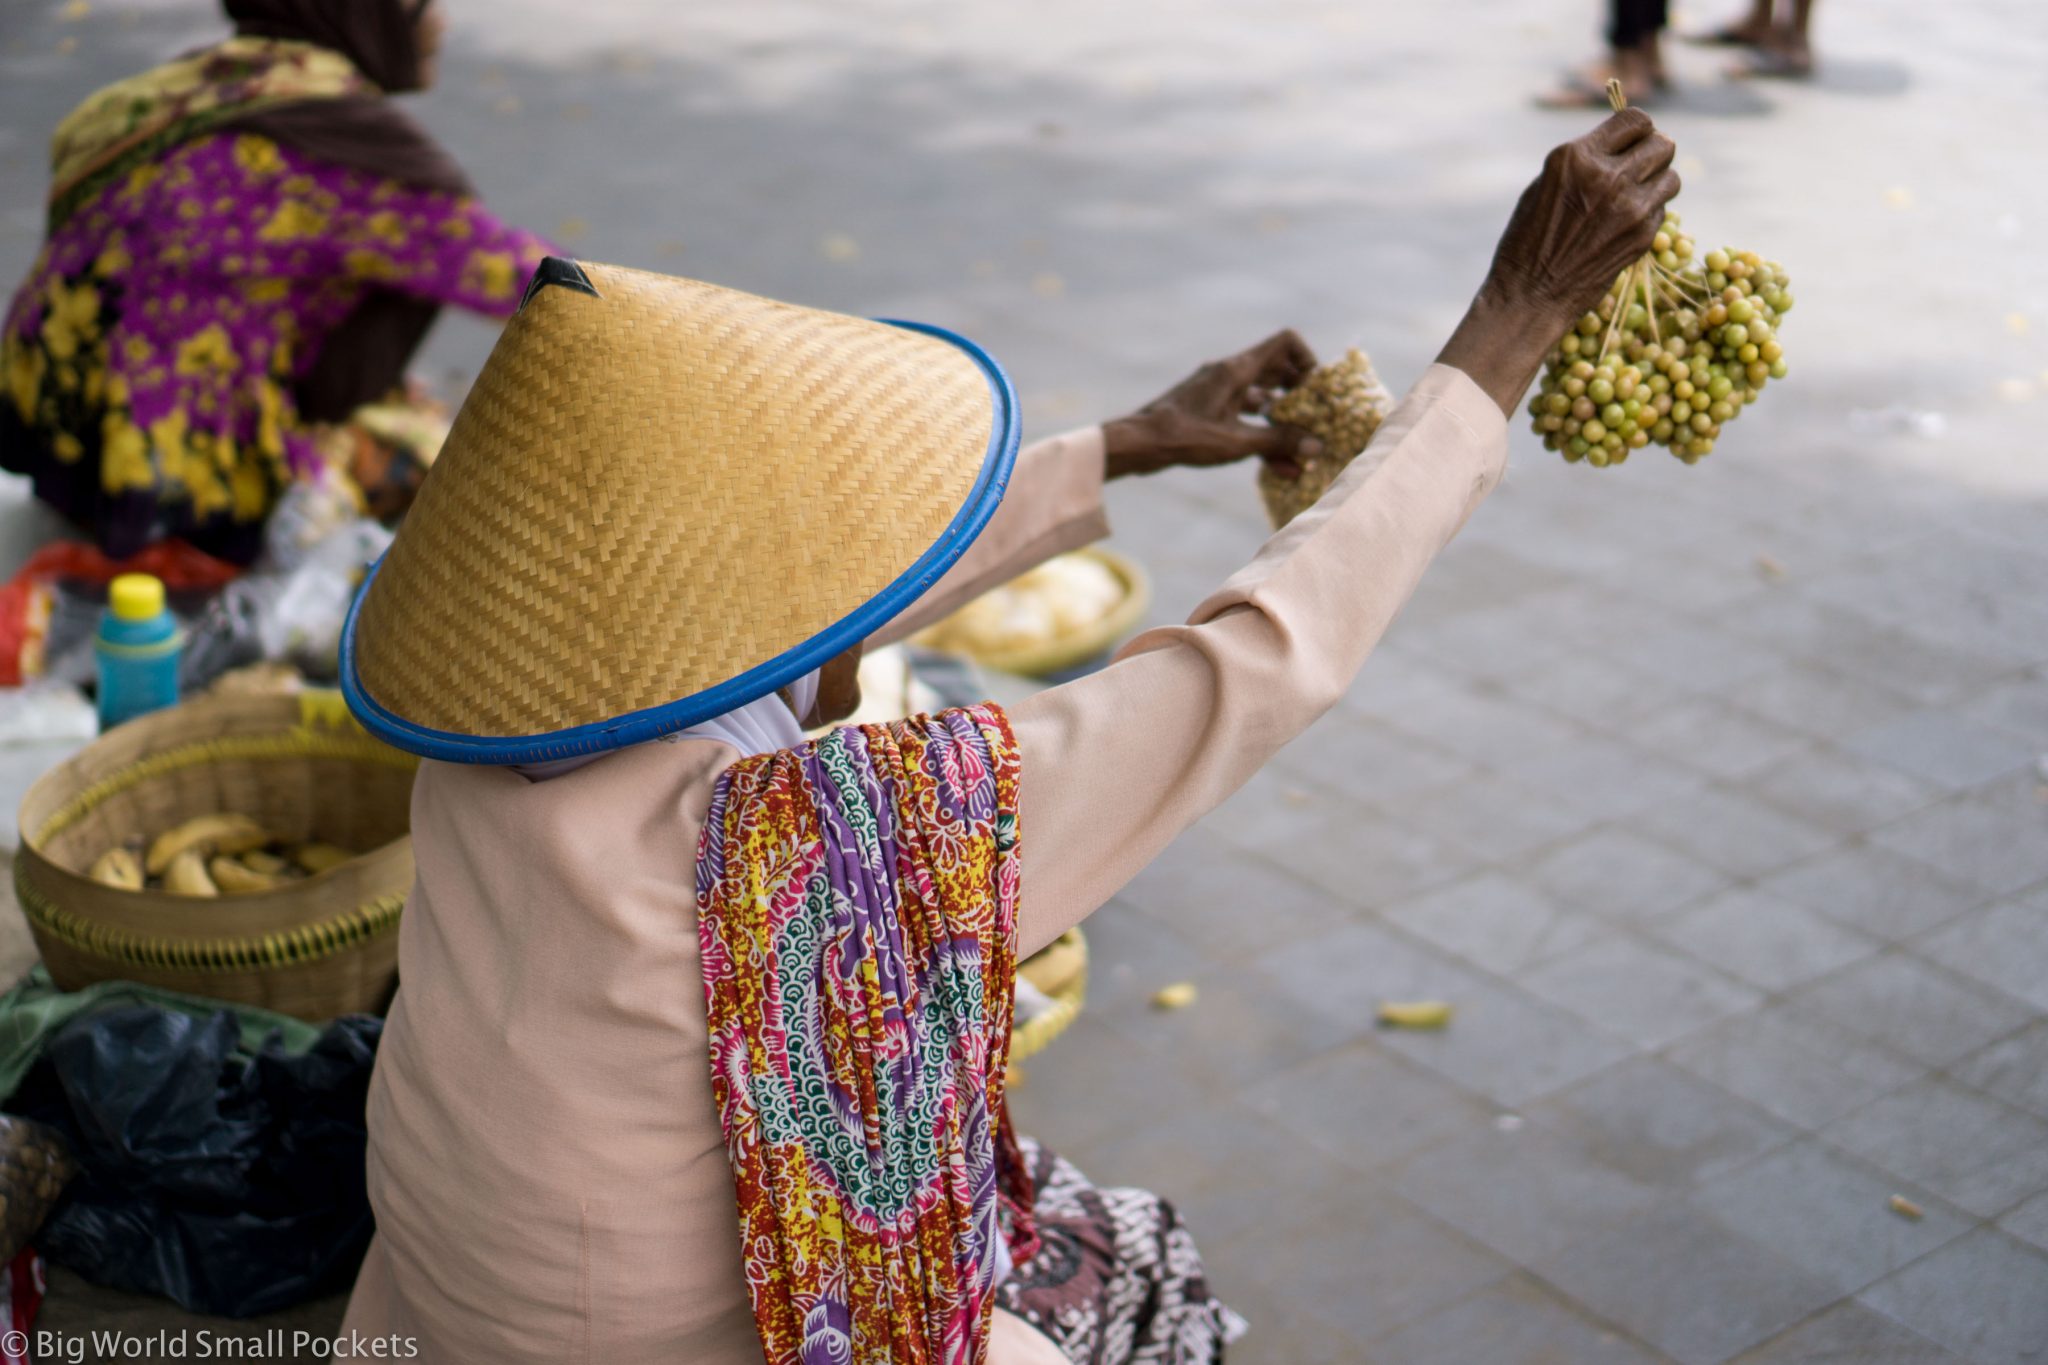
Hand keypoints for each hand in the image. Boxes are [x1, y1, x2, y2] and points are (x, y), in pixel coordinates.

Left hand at [1102, 331, 1323, 478]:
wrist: (1139, 442)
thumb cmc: (1184, 436)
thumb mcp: (1236, 442)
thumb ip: (1277, 442)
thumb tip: (1317, 446)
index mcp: (1237, 369)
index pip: (1284, 342)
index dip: (1307, 360)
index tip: (1315, 390)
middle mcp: (1229, 373)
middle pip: (1276, 371)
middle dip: (1299, 396)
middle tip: (1313, 420)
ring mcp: (1217, 390)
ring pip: (1260, 397)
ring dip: (1280, 421)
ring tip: (1298, 450)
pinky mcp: (1208, 409)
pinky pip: (1242, 414)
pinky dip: (1259, 432)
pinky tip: (1274, 464)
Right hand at [1438, 109, 1680, 416]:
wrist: (1529, 296)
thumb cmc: (1528, 241)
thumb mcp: (1544, 186)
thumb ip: (1582, 161)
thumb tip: (1618, 145)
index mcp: (1575, 157)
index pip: (1634, 119)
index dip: (1637, 131)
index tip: (1631, 144)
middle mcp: (1606, 175)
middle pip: (1662, 143)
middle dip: (1653, 154)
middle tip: (1639, 170)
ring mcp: (1629, 206)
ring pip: (1671, 176)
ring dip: (1657, 184)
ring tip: (1634, 199)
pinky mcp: (1642, 234)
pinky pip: (1663, 210)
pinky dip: (1649, 215)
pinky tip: (1624, 228)